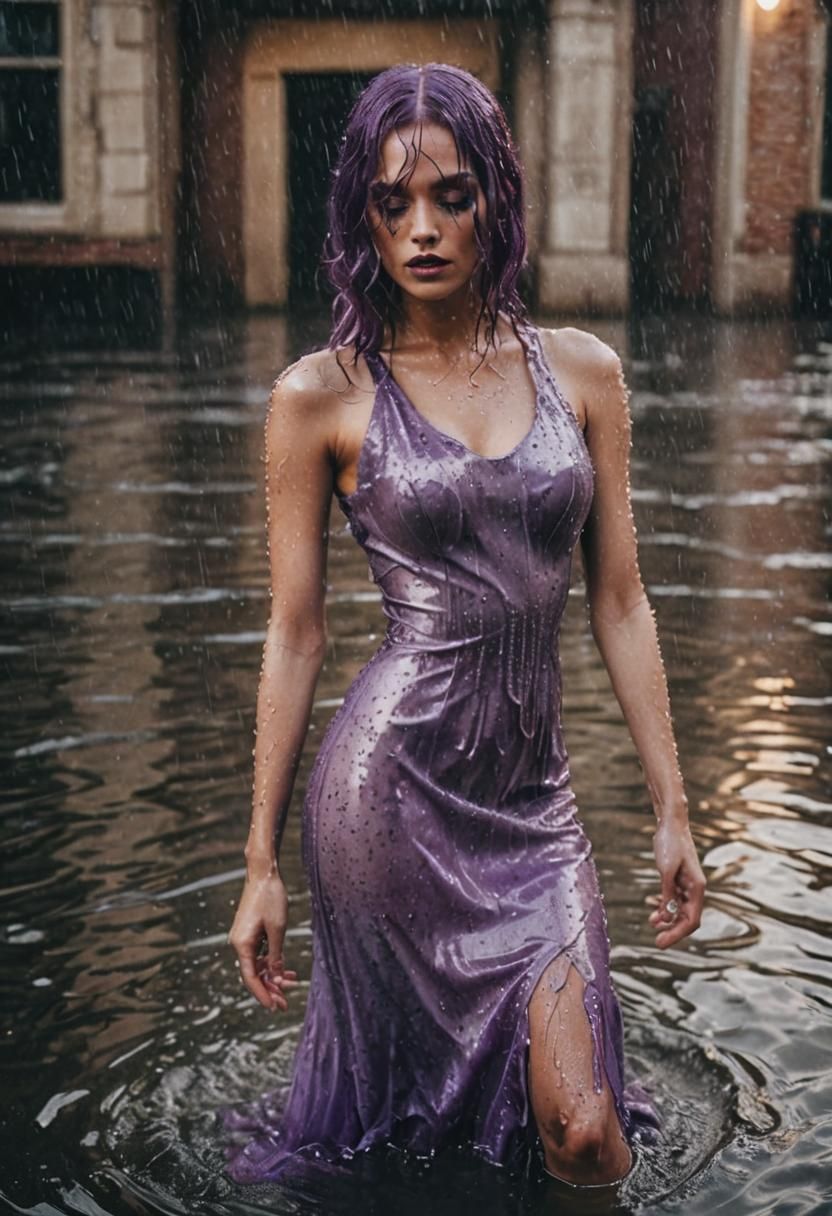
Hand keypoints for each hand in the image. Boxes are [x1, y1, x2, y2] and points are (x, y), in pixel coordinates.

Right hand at [227, 868, 299, 1011]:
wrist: (264, 873)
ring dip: (273, 976)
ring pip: (258, 965)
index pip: (250, 977)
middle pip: (254, 974)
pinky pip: (260, 954)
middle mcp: (239, 943)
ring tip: (292, 984)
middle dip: (270, 989)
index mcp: (242, 944)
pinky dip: (272, 963)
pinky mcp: (251, 932)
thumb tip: (276, 978)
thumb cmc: (271, 898)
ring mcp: (244, 938)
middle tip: (286, 1004)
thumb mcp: (277, 929)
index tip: (274, 1007)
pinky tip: (287, 970)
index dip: (262, 994)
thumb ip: (276, 955)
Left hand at [647, 818, 705, 948]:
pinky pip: (673, 900)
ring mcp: (687, 884)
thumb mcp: (666, 870)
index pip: (691, 920)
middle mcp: (695, 889)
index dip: (677, 934)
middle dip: (672, 930)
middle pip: (687, 918)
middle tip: (656, 941)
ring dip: (666, 919)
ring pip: (679, 910)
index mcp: (697, 888)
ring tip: (651, 922)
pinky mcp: (678, 879)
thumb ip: (667, 893)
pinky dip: (663, 907)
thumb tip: (666, 917)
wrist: (670, 823)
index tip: (661, 942)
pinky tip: (652, 910)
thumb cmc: (670, 843)